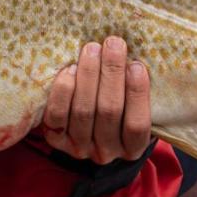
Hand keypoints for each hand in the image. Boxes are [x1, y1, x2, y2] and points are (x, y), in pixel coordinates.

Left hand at [41, 36, 152, 163]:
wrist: (86, 123)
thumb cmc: (120, 105)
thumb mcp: (135, 104)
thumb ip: (138, 87)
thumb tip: (141, 53)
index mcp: (132, 148)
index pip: (137, 125)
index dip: (137, 95)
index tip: (136, 65)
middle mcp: (106, 152)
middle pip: (109, 111)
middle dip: (111, 73)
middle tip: (113, 43)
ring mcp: (78, 147)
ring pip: (83, 111)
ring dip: (88, 75)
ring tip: (92, 49)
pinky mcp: (55, 138)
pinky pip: (57, 115)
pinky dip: (63, 91)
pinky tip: (70, 69)